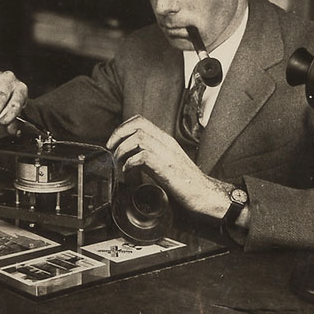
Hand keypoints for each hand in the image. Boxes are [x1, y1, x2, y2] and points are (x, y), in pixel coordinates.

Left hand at [105, 115, 231, 218]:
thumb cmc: (184, 181)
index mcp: (165, 139)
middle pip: (138, 125)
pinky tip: (128, 171)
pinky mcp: (166, 167)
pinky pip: (143, 156)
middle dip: (118, 134)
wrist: (203, 194)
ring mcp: (167, 154)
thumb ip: (147, 154)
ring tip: (119, 162)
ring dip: (123, 150)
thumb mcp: (163, 162)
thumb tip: (127, 154)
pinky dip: (130, 163)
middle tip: (110, 148)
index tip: (113, 141)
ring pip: (139, 138)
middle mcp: (166, 143)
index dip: (122, 127)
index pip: (140, 120)